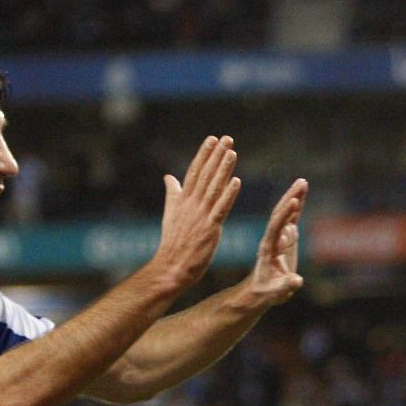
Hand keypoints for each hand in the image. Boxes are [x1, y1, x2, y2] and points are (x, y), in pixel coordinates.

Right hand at [153, 136, 240, 289]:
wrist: (171, 267)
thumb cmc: (173, 243)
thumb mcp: (170, 214)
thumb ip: (173, 194)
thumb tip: (169, 176)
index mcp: (183, 200)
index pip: (194, 172)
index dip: (204, 155)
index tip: (212, 139)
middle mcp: (191, 204)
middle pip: (205, 175)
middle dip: (216, 156)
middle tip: (227, 138)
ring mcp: (200, 216)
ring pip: (214, 188)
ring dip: (223, 169)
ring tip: (232, 152)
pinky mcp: (210, 228)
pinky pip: (220, 208)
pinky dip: (228, 195)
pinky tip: (236, 181)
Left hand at [243, 177, 307, 307]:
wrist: (259, 291)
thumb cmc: (267, 293)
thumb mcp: (276, 292)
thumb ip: (286, 285)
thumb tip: (297, 281)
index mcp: (268, 248)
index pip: (276, 227)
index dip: (285, 215)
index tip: (294, 201)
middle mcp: (272, 238)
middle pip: (280, 214)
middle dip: (290, 198)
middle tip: (301, 183)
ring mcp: (278, 237)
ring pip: (285, 213)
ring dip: (294, 197)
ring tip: (303, 182)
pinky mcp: (284, 239)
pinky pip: (290, 220)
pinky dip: (296, 207)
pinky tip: (302, 195)